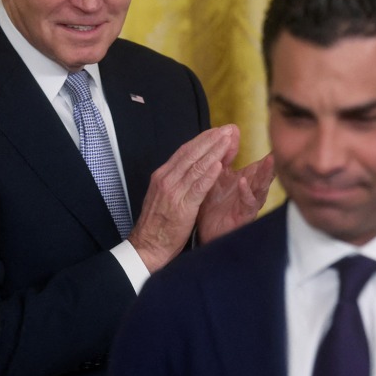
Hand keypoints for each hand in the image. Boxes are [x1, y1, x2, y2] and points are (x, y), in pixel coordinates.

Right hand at [128, 125, 237, 271]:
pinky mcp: (181, 206)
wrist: (147, 246)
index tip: (217, 131)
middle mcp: (166, 179)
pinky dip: (208, 175)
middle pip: (191, 154)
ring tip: (228, 141)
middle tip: (228, 129)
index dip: (202, 140)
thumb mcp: (165, 196)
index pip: (184, 152)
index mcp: (162, 176)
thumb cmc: (158, 224)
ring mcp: (173, 192)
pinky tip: (219, 165)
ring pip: (196, 166)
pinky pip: (197, 187)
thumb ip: (177, 181)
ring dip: (214, 152)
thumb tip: (193, 169)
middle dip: (211, 140)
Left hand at [196, 127, 274, 244]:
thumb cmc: (213, 201)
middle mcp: (252, 191)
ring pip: (261, 188)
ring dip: (265, 175)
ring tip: (269, 161)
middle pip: (266, 175)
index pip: (262, 165)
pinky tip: (243, 182)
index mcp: (248, 180)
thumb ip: (225, 154)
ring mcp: (248, 204)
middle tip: (278, 149)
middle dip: (272, 163)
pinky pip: (247, 203)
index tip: (280, 140)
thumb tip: (232, 129)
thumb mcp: (219, 174)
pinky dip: (246, 192)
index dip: (270, 154)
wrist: (203, 229)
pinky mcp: (242, 216)